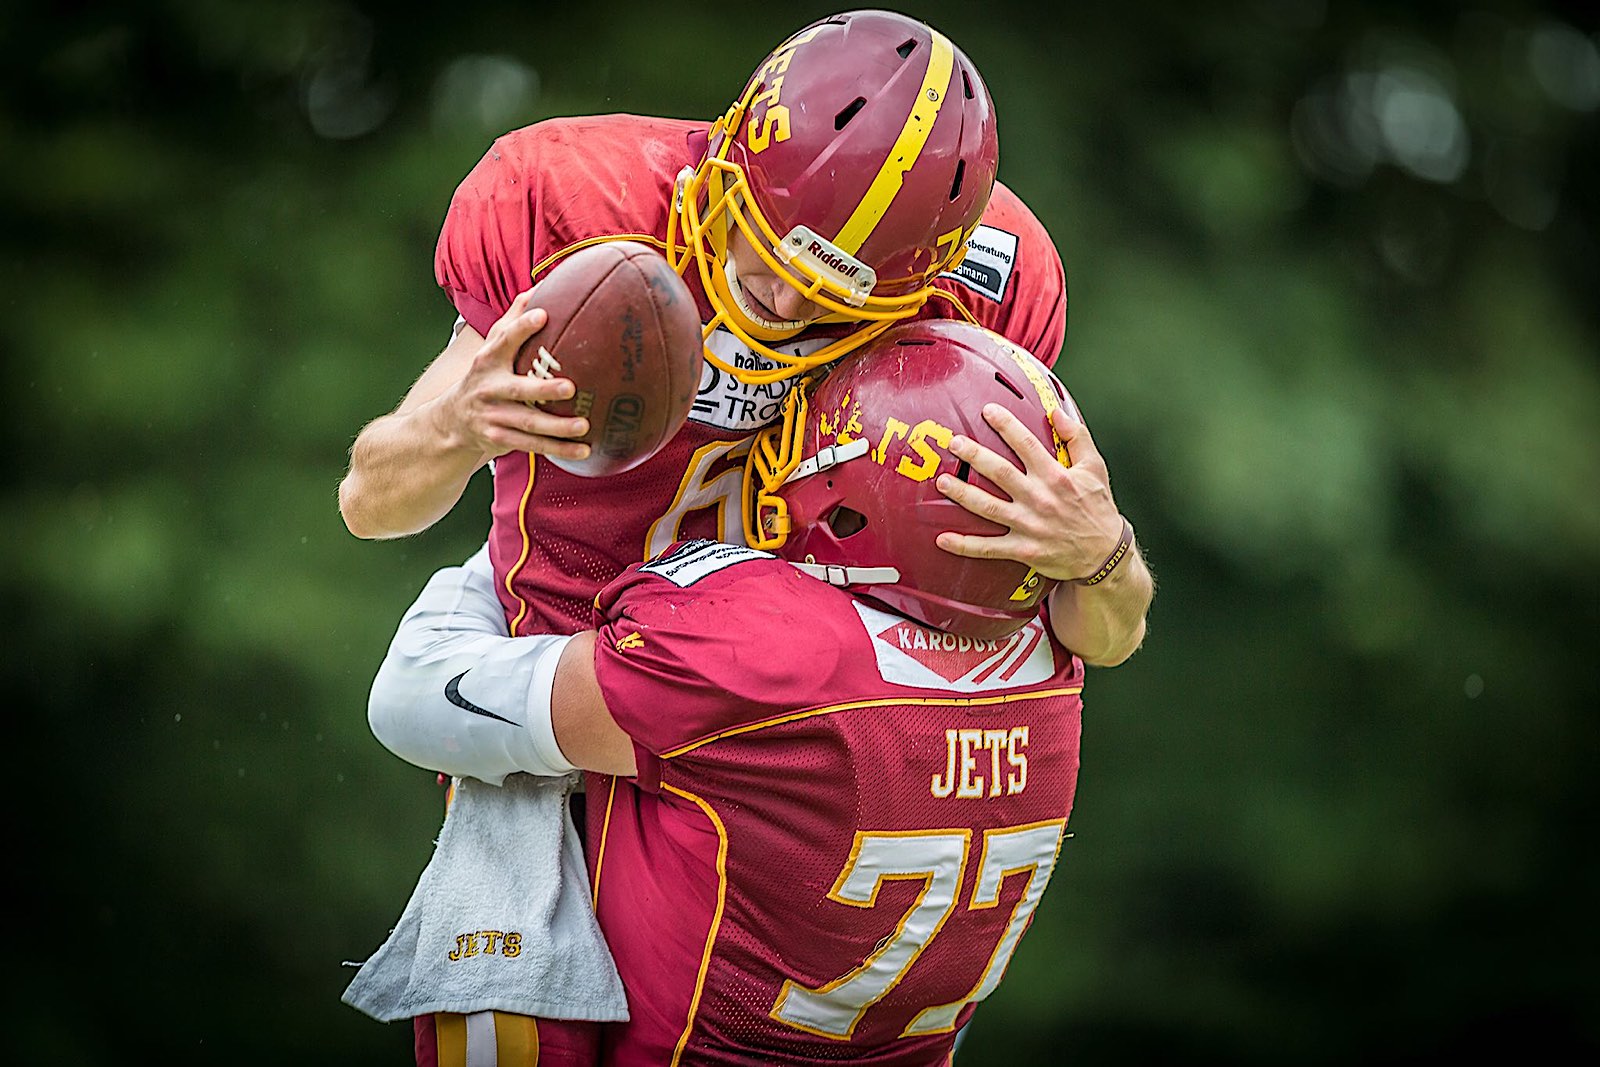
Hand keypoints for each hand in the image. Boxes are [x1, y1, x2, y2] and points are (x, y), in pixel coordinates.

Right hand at [427, 289, 592, 463]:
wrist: (451, 420)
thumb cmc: (484, 375)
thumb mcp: (492, 348)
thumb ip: (512, 321)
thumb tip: (538, 286)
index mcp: (488, 360)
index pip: (504, 340)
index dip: (521, 327)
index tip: (542, 315)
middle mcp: (488, 388)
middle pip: (517, 389)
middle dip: (542, 390)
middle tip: (570, 387)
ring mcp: (493, 417)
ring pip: (528, 424)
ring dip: (557, 428)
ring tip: (584, 426)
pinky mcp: (500, 439)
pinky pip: (533, 445)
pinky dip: (559, 449)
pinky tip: (584, 450)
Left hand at [935, 404, 1125, 581]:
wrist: (1105, 555)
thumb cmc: (1097, 509)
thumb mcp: (1094, 468)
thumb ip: (1077, 437)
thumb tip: (1057, 413)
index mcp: (1055, 476)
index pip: (1026, 444)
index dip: (1006, 425)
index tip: (987, 411)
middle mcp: (1039, 499)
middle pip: (1000, 473)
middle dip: (974, 456)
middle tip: (954, 443)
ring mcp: (1028, 526)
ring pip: (987, 507)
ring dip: (962, 494)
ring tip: (942, 482)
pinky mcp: (1022, 550)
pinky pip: (988, 548)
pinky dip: (964, 545)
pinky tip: (942, 539)